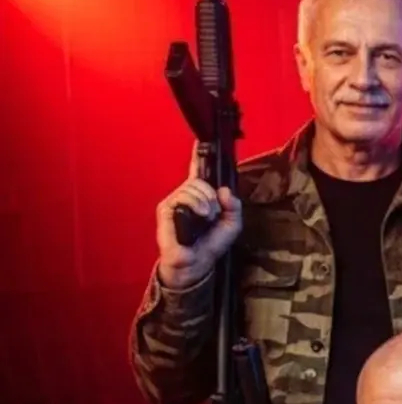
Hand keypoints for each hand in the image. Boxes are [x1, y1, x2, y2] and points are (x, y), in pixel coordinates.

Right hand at [155, 159, 242, 288]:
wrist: (196, 263)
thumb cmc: (211, 243)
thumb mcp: (232, 224)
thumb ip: (234, 206)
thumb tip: (224, 190)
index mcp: (201, 196)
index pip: (199, 171)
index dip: (199, 155)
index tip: (201, 141)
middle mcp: (186, 195)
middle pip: (200, 180)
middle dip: (212, 195)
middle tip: (214, 213)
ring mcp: (174, 201)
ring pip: (193, 186)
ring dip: (206, 202)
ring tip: (207, 217)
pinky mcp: (166, 209)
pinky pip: (183, 196)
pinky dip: (196, 205)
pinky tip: (199, 216)